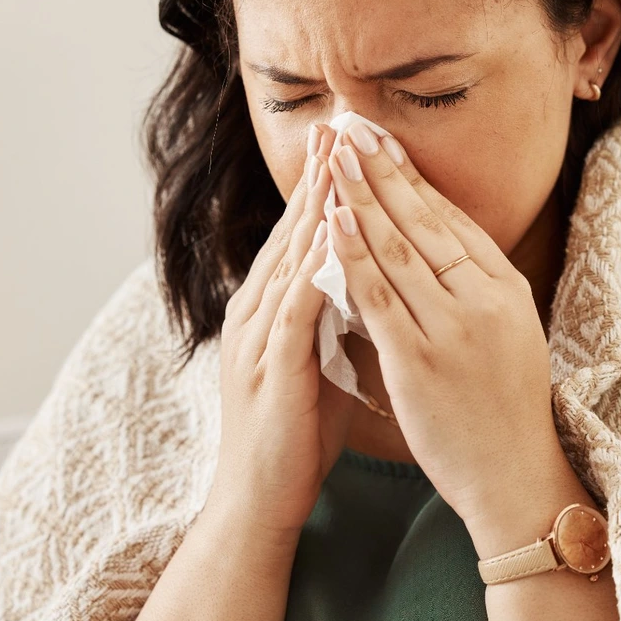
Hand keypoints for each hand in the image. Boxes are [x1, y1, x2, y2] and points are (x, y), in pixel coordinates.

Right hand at [206, 124, 355, 537]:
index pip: (301, 233)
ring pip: (292, 256)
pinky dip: (316, 264)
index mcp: (272, 306)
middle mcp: (259, 309)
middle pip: (293, 230)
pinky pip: (296, 304)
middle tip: (338, 125)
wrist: (260, 496)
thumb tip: (361, 275)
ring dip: (316, 206)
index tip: (345, 143)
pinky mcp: (272, 364)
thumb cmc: (296, 426)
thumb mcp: (316, 356)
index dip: (323, 187)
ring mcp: (260, 334)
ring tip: (339, 159)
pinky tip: (335, 233)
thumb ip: (331, 312)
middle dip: (319, 177)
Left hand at [322, 121, 559, 532]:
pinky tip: (333, 221)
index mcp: (503, 284)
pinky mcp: (421, 359)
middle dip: (382, 169)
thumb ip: (472, 282)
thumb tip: (431, 235)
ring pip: (398, 247)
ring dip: (362, 197)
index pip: (449, 216)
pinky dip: (353, 255)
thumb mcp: (506, 327)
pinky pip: (379, 296)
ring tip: (336, 156)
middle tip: (353, 126)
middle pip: (423, 219)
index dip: (411, 175)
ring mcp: (453, 326)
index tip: (381, 139)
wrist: (514, 473)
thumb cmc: (504, 401)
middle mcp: (482, 296)